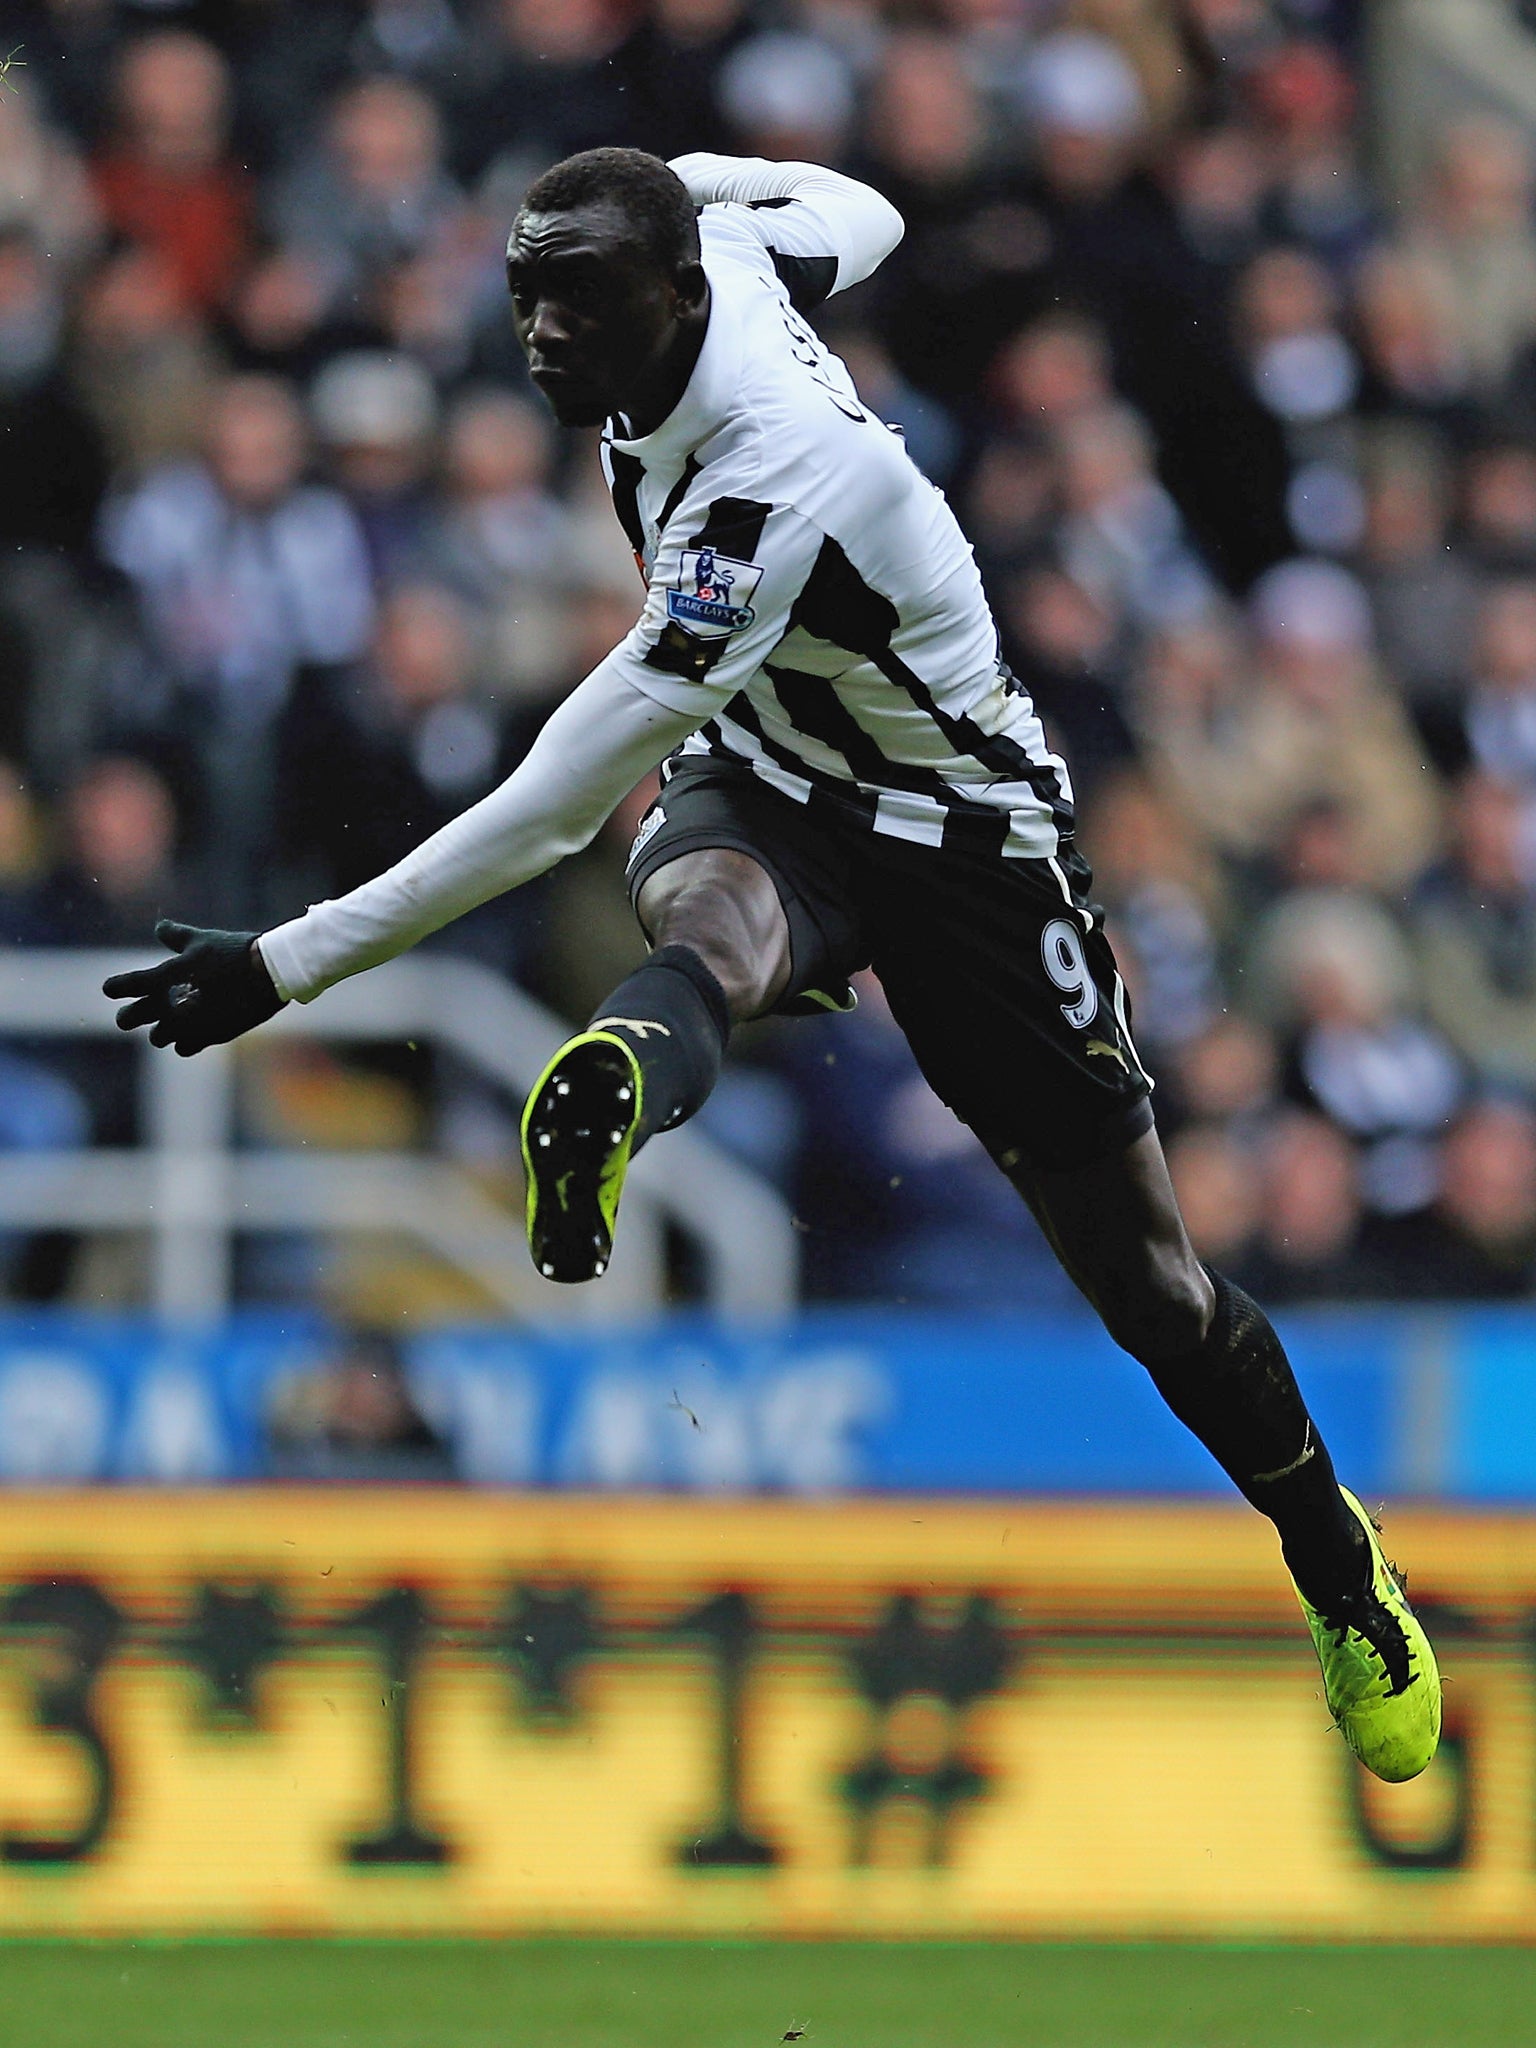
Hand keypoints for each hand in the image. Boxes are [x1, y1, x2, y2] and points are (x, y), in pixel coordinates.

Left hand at [103, 919, 286, 1054]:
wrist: (268, 974)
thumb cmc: (233, 952)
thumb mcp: (202, 939)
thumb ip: (176, 936)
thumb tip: (160, 928)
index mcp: (167, 976)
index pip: (130, 984)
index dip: (117, 987)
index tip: (109, 989)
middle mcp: (173, 1004)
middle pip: (132, 1018)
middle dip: (127, 1016)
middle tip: (125, 1017)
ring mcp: (190, 1024)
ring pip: (158, 1038)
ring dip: (159, 1031)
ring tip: (164, 1026)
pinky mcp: (209, 1037)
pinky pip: (183, 1048)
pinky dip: (183, 1041)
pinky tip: (187, 1035)